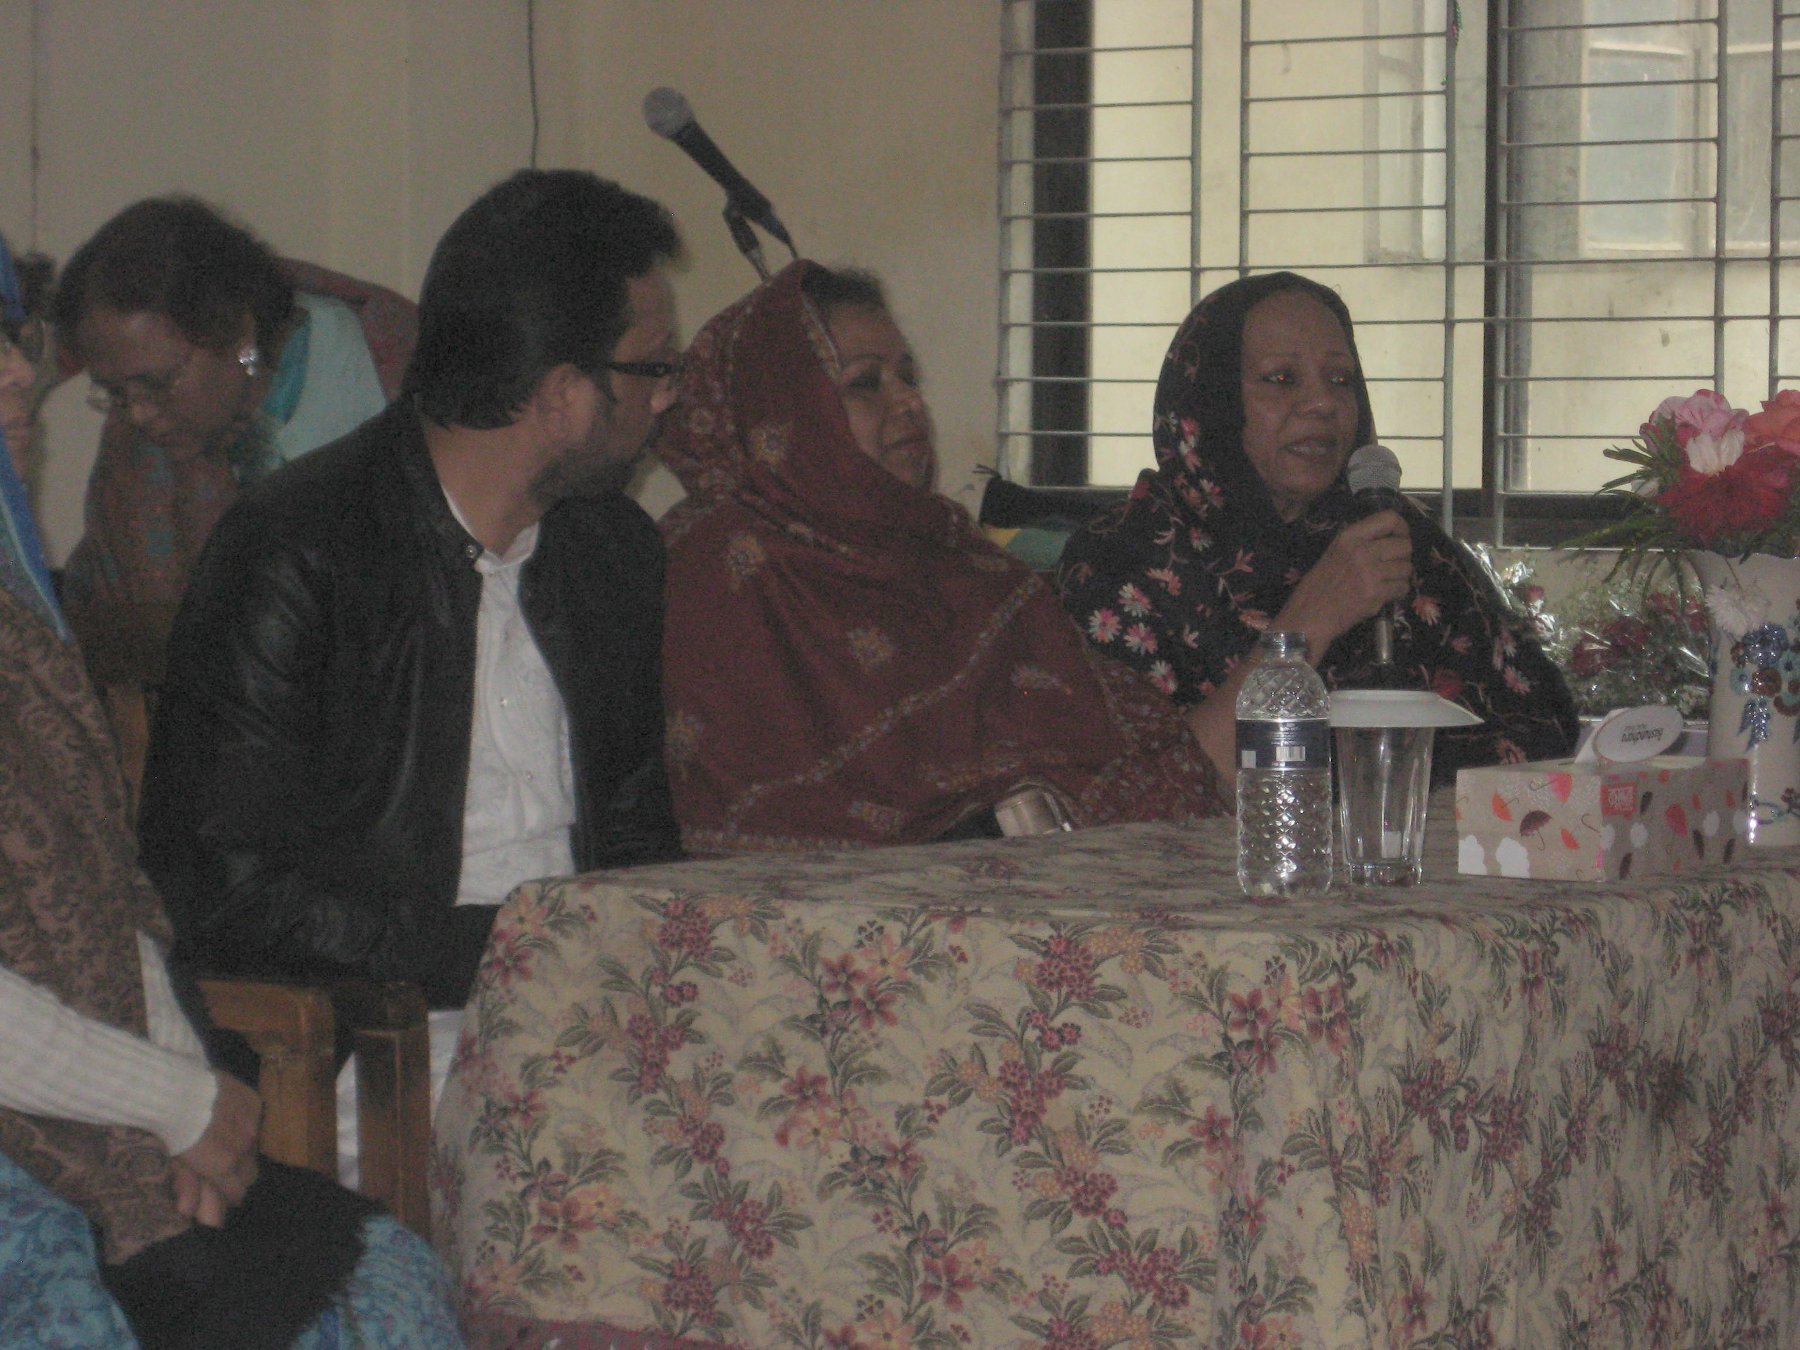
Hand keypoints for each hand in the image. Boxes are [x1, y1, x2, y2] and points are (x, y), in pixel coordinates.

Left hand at [171, 1072, 260, 1225]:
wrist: (175, 1090)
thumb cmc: (169, 1130)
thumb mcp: (175, 1163)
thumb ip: (189, 1188)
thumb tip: (189, 1213)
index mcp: (224, 1166)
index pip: (238, 1191)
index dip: (229, 1194)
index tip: (222, 1191)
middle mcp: (244, 1147)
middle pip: (251, 1173)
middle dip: (238, 1175)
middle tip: (222, 1168)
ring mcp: (252, 1123)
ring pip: (254, 1145)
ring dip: (243, 1149)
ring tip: (223, 1140)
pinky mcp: (255, 1102)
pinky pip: (256, 1121)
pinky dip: (246, 1123)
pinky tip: (228, 1117)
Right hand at [1277, 509, 1412, 656]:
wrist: (1308, 616)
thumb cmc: (1317, 585)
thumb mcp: (1333, 552)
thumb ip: (1359, 542)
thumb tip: (1388, 538)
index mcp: (1349, 537)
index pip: (1389, 519)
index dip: (1402, 528)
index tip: (1400, 537)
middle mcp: (1362, 551)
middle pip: (1404, 545)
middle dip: (1403, 557)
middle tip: (1393, 565)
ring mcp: (1370, 573)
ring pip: (1407, 568)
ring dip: (1400, 576)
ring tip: (1386, 582)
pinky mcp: (1376, 594)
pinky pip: (1402, 587)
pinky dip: (1397, 592)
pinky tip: (1384, 595)